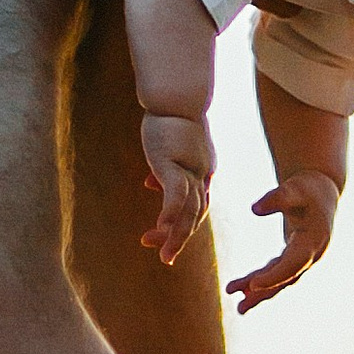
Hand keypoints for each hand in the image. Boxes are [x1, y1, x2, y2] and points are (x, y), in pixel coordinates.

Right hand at [138, 110, 214, 263]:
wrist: (174, 95)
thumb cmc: (170, 116)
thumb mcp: (168, 146)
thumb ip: (165, 167)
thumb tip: (151, 183)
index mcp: (202, 171)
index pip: (195, 206)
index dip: (181, 225)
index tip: (162, 236)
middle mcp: (202, 174)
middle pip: (194, 213)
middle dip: (179, 238)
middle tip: (165, 259)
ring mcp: (190, 169)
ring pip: (188, 209)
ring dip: (176, 235)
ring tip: (164, 254)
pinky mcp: (173, 163)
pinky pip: (176, 194)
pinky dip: (170, 213)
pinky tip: (162, 227)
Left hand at [227, 168, 340, 313]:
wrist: (322, 189)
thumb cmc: (307, 187)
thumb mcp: (294, 189)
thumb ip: (276, 198)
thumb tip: (254, 209)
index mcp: (314, 241)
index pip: (293, 264)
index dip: (274, 276)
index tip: (253, 285)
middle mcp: (311, 254)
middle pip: (286, 278)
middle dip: (263, 293)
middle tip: (240, 307)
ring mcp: (304, 257)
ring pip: (280, 280)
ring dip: (259, 293)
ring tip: (239, 308)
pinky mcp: (294, 255)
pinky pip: (277, 272)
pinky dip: (261, 281)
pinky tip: (242, 289)